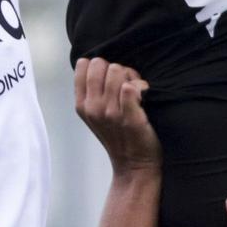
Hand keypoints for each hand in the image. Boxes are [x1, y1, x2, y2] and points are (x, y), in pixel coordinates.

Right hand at [73, 58, 160, 172]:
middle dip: (116, 69)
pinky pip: (132, 87)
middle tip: (126, 85)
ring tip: (137, 92)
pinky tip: (144, 97)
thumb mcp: (94, 114)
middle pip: (102, 64)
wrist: (134, 164)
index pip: (84, 64)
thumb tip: (100, 62)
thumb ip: (92, 90)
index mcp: (82, 104)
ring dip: (131, 77)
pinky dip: (141, 87)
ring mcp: (111, 113)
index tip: (110, 79)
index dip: (100, 66)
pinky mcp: (131, 118)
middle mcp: (93, 107)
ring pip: (118, 70)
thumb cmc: (117, 135)